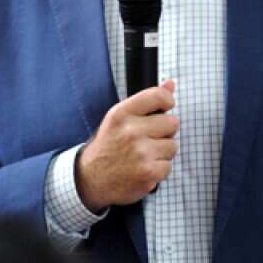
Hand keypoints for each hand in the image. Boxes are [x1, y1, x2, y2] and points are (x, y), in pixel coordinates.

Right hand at [75, 80, 178, 210]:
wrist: (89, 179)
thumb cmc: (108, 146)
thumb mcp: (120, 118)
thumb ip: (147, 101)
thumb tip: (171, 84)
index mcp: (122, 113)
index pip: (159, 96)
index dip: (168, 101)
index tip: (164, 108)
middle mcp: (131, 131)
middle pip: (172, 123)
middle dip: (164, 132)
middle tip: (148, 139)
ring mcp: (140, 153)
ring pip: (173, 146)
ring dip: (162, 153)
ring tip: (143, 156)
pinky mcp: (148, 173)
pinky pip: (168, 166)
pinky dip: (158, 170)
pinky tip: (143, 170)